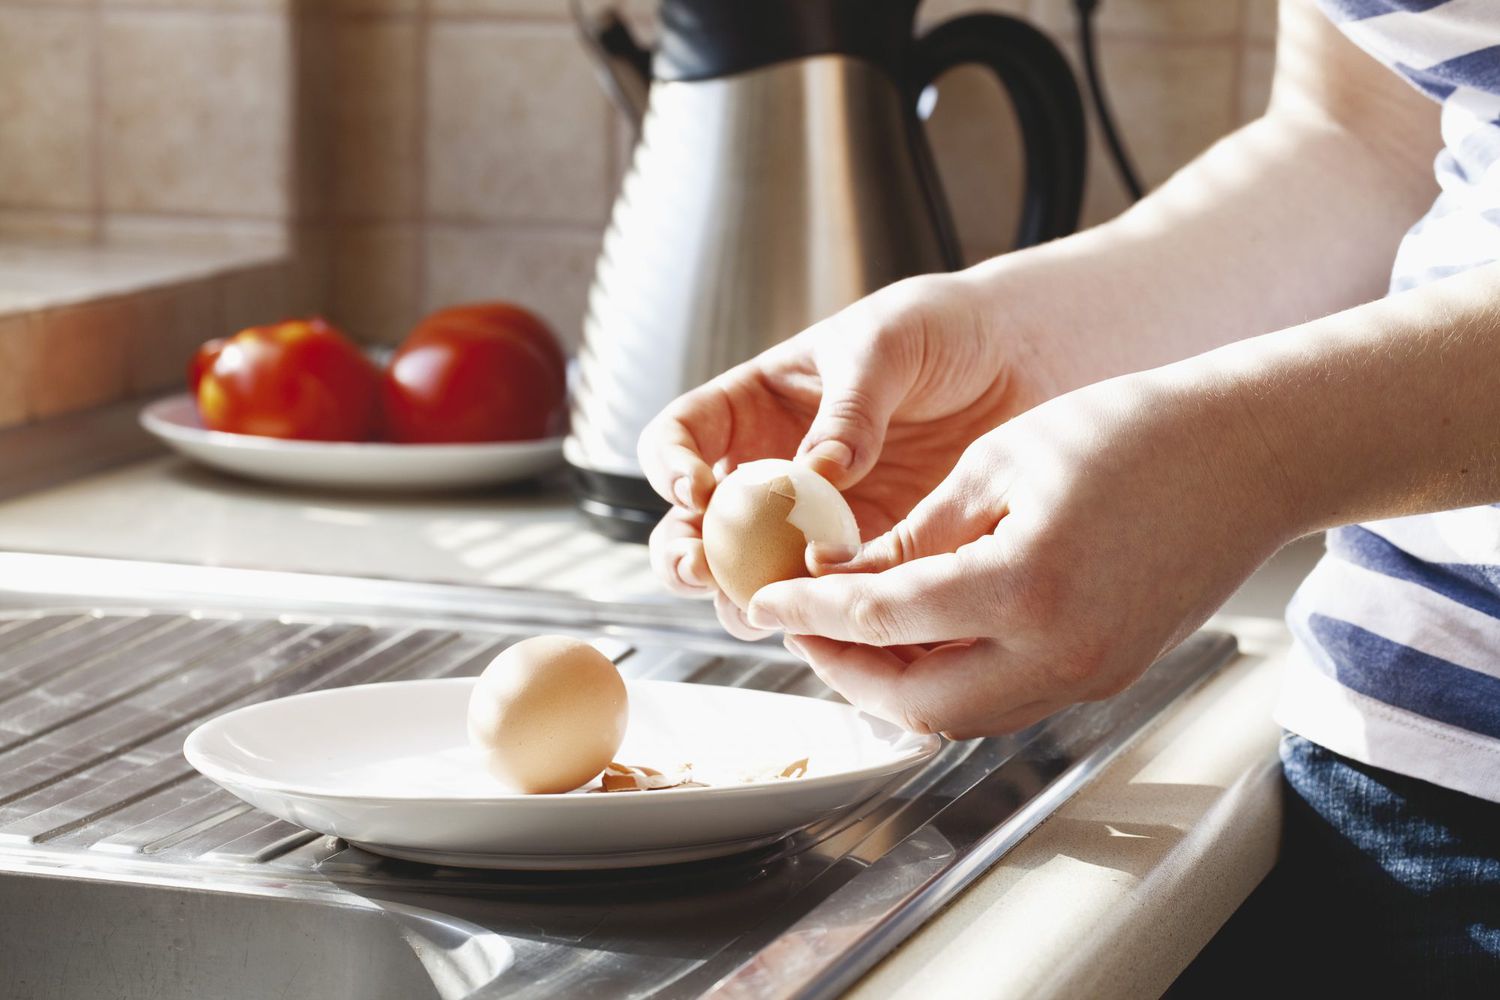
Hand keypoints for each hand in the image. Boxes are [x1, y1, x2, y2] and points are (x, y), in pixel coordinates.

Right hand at [638, 274, 1047, 638]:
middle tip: (703, 570)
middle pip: (696, 522)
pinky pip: (827, 592)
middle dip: (686, 553)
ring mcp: (815, 517)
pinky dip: (820, 608)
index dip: (668, 465)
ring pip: (749, 572)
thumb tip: (816, 473)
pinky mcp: (866, 553)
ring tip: (760, 600)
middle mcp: (772, 466)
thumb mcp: (886, 345)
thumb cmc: (943, 328)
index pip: (680, 437)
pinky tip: (831, 611)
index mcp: (755, 404)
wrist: (1023, 360)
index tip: (694, 488)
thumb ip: (849, 408)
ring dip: (742, 594)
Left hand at [745, 369, 1295, 736]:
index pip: (883, 619)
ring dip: (895, 683)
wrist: (1246, 454)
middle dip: (844, 669)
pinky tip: (920, 633)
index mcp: (1026, 588)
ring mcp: (1090, 675)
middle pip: (916, 703)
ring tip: (852, 628)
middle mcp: (1061, 654)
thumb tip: (842, 573)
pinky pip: (1005, 698)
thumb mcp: (998, 465)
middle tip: (803, 623)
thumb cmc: (1132, 432)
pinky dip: (950, 677)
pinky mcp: (1106, 674)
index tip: (764, 599)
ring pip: (961, 714)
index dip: (811, 609)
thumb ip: (915, 536)